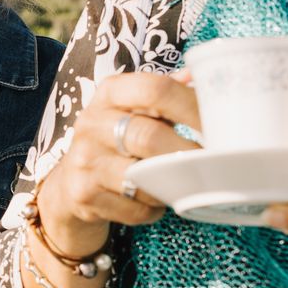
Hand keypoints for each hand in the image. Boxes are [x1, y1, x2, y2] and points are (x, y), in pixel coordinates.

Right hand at [35, 71, 201, 257]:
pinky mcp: (83, 195)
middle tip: (214, 165)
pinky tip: (154, 202)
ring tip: (182, 184)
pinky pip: (135, 209)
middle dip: (187, 154)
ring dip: (169, 185)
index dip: (192, 107)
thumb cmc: (114, 141)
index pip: (155, 89)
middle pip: (149, 136)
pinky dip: (153, 210)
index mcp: (110, 92)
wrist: (68, 185)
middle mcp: (91, 122)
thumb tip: (205, 77)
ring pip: (141, 177)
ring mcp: (84, 160)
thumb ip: (165, 96)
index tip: (219, 126)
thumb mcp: (132, 110)